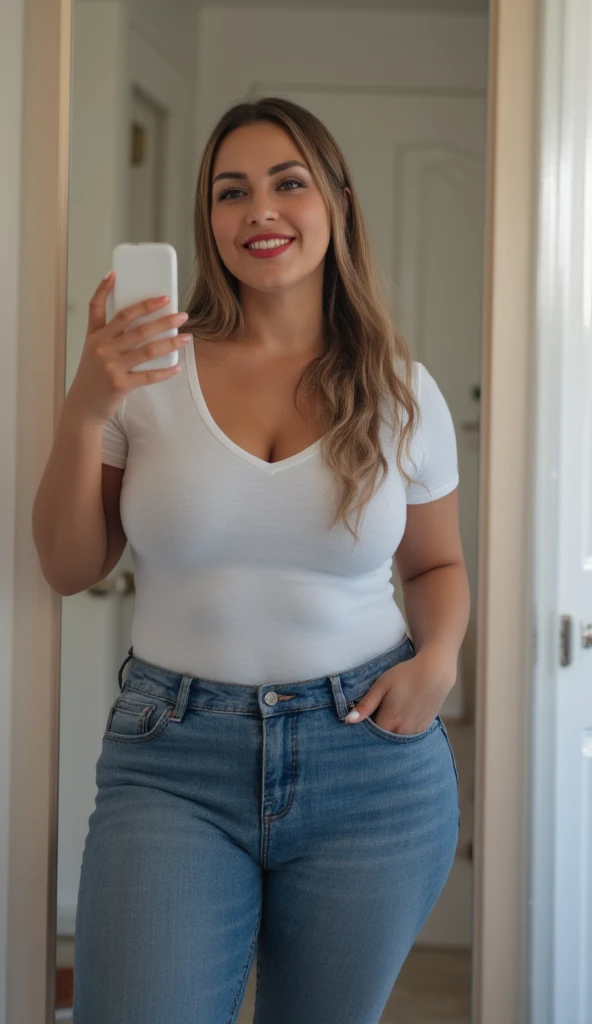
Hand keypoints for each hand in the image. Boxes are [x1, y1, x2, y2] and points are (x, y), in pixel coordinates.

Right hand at [64, 271, 191, 427]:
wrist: (83, 407)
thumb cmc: (92, 375)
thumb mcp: (93, 349)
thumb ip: (106, 330)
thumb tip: (136, 314)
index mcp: (95, 336)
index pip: (100, 307)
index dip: (107, 288)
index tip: (117, 273)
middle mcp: (102, 348)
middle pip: (137, 326)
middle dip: (162, 318)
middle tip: (181, 314)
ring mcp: (111, 366)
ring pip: (147, 349)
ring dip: (171, 342)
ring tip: (187, 337)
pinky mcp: (120, 384)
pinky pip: (149, 375)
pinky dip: (165, 371)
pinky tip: (177, 367)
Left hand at [344, 646, 456, 734]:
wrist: (436, 672)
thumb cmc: (406, 675)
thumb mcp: (382, 686)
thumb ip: (366, 705)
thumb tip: (348, 721)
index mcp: (389, 721)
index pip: (370, 735)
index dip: (365, 728)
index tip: (363, 718)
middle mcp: (402, 731)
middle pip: (383, 739)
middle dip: (376, 732)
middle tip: (376, 714)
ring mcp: (415, 731)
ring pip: (396, 738)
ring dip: (390, 731)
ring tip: (390, 714)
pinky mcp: (424, 728)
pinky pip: (408, 736)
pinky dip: (402, 730)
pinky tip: (402, 716)